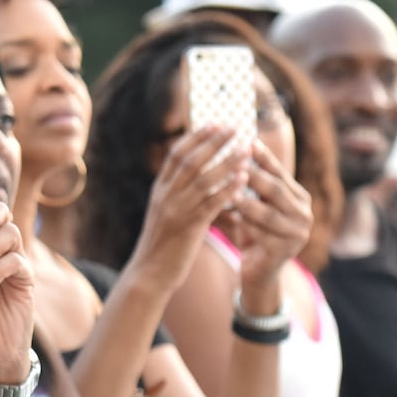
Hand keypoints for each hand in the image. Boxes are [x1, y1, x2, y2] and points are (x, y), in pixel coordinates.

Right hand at [129, 126, 248, 292]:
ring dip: (226, 163)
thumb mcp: (166, 213)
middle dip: (213, 142)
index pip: (176, 155)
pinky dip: (227, 190)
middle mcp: (165, 195)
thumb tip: (200, 177)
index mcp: (160, 189)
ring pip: (203, 179)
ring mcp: (175, 210)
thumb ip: (179, 194)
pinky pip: (210, 204)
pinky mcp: (188, 227)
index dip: (197, 137)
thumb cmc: (163, 244)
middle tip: (235, 128)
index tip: (216, 123)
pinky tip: (243, 181)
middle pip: (190, 160)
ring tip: (246, 151)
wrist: (150, 272)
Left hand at [232, 140, 313, 304]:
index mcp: (298, 197)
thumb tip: (236, 147)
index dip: (264, 157)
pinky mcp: (287, 251)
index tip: (246, 141)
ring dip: (249, 202)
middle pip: (276, 190)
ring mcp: (299, 233)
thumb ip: (251, 183)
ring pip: (270, 213)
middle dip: (255, 176)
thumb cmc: (253, 232)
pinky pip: (263, 235)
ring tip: (230, 191)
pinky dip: (246, 226)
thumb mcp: (254, 205)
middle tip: (235, 162)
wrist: (259, 271)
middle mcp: (304, 213)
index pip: (279, 172)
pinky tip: (231, 219)